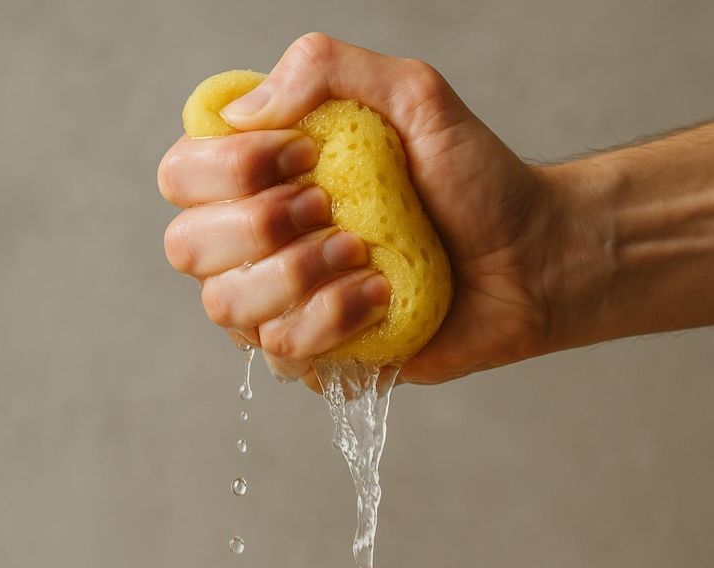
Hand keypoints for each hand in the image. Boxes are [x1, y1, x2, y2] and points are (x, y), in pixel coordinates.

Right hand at [158, 33, 561, 387]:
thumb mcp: (414, 96)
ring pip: (227, 306)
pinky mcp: (320, 351)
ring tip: (364, 254)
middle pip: (186, 247)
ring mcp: (286, 302)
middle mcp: (260, 242)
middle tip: (331, 207)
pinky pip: (283, 351)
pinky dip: (333, 319)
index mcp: (265, 177)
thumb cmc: (474, 178)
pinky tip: (383, 296)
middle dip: (258, 225)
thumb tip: (241, 110)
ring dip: (298, 275)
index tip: (305, 157)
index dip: (228, 168)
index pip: (183, 174)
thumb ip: (327, 69)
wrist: (530, 255)